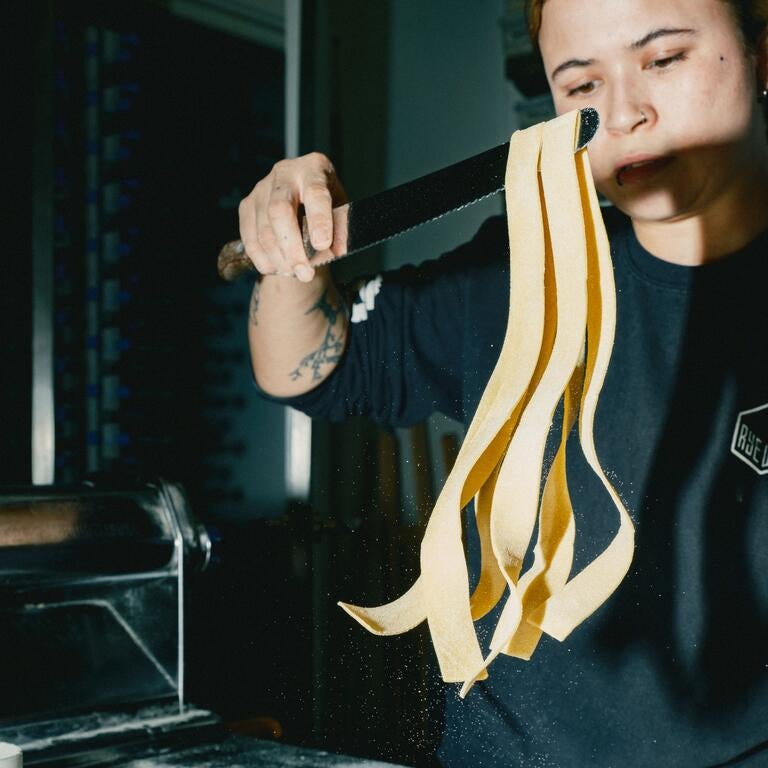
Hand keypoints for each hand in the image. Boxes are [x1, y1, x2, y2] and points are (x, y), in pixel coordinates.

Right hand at [238, 153, 346, 282]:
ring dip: (280, 259)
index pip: (315, 193)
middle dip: (292, 248)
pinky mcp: (247, 207)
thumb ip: (341, 227)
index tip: (323, 245)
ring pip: (263, 230)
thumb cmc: (327, 204)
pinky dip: (264, 260)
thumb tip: (338, 249)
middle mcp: (283, 173)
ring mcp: (261, 189)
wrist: (303, 199)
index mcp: (313, 168)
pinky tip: (279, 269)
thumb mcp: (341, 210)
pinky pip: (250, 240)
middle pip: (279, 211)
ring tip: (297, 274)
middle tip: (305, 273)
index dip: (319, 220)